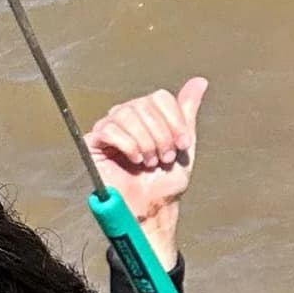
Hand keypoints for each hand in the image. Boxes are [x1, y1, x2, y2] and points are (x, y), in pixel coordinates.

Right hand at [83, 79, 205, 273]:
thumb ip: (187, 112)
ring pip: (127, 114)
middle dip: (161, 136)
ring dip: (145, 143)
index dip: (174, 121)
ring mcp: (110, 128)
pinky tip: (134, 160)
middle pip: (145, 105)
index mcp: (148, 116)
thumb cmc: (164, 184)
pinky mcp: (95, 143)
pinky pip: (110, 130)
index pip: (160, 97)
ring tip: (149, 162)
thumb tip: (198, 83)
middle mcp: (128, 118)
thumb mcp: (183, 145)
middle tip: (164, 158)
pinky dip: (128, 146)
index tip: (181, 145)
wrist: (151, 209)